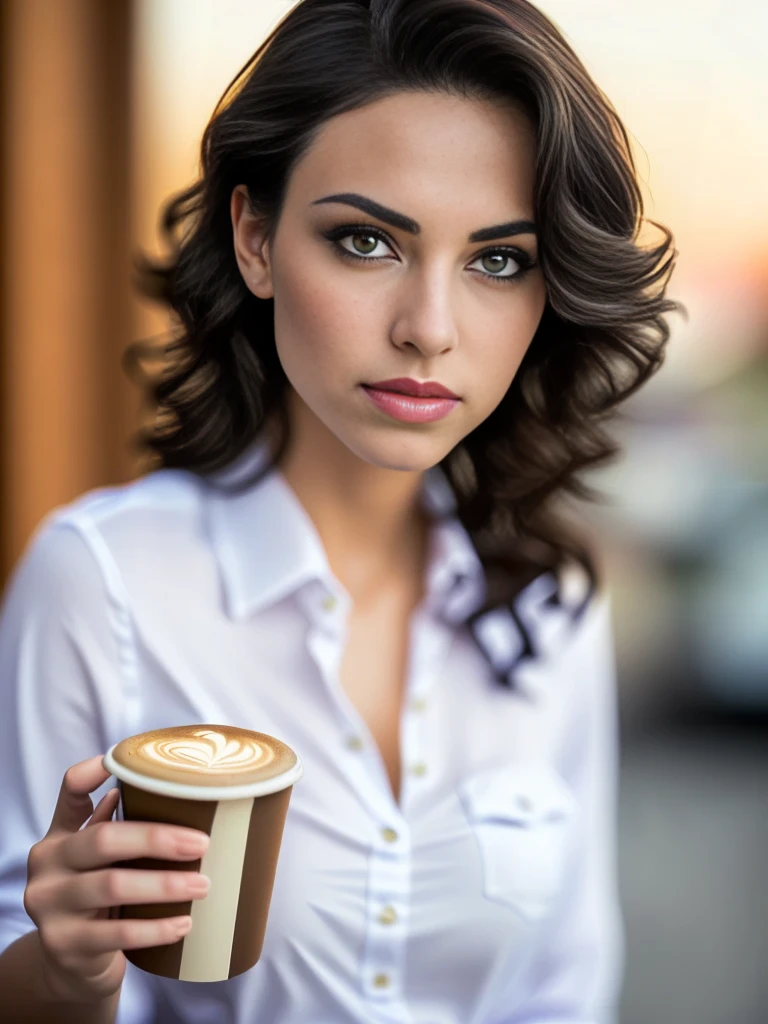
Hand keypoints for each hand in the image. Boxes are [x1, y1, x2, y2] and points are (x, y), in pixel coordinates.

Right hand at [23, 755, 210, 1002]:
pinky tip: (183, 924)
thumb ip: (118, 828)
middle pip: (103, 839)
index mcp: (58, 837)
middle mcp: (47, 866)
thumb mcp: (97, 863)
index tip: (123, 760)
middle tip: (202, 844)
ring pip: (112, 886)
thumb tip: (168, 793)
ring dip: (164, 884)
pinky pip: (116, 934)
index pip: (70, 791)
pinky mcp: (64, 945)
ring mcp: (50, 906)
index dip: (92, 772)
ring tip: (202, 886)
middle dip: (157, 838)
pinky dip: (155, 929)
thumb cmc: (97, 901)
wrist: (69, 967)